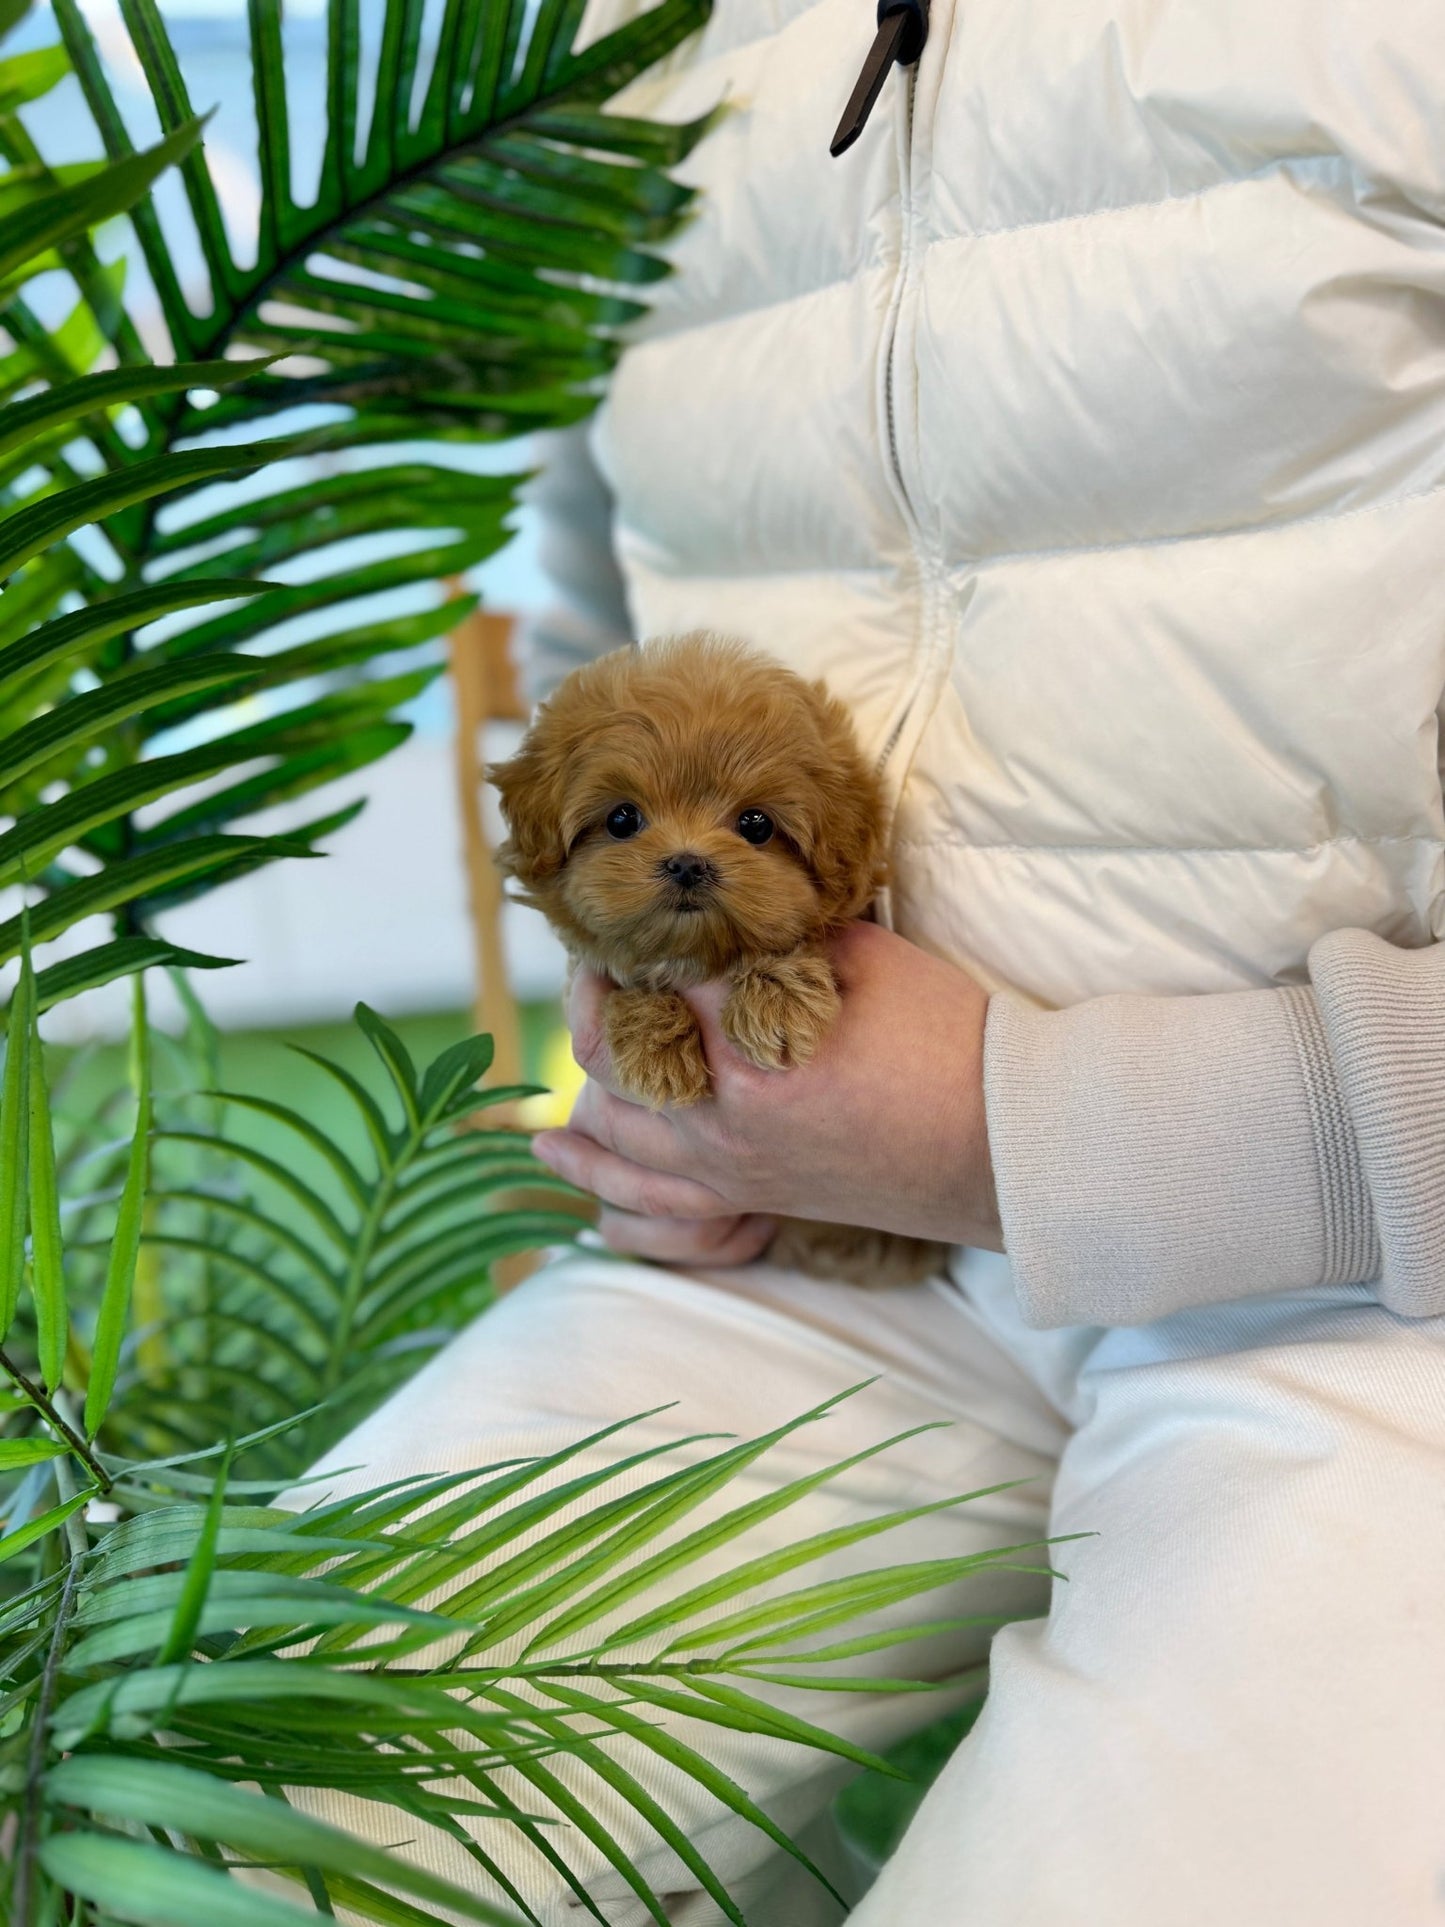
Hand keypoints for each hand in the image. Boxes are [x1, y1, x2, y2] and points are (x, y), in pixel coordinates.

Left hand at [531, 921, 1002, 1266]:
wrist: (1004, 1147)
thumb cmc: (950, 1043)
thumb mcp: (866, 957)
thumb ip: (781, 933)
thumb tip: (724, 909)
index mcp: (754, 1049)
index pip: (661, 974)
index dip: (648, 932)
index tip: (647, 901)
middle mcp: (724, 1118)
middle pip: (611, 1050)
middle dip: (598, 992)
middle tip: (609, 952)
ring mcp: (729, 1168)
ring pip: (613, 1125)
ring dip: (588, 1070)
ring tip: (584, 1021)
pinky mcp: (745, 1198)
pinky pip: (643, 1200)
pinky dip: (594, 1172)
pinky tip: (553, 1150)